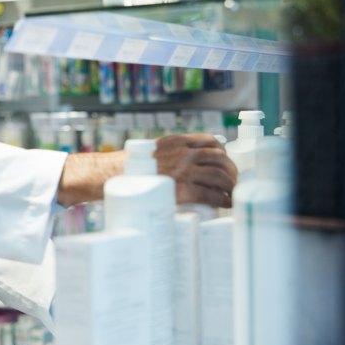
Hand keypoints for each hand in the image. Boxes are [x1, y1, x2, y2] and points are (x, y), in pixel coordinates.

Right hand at [55, 133, 237, 207]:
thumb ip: (168, 154)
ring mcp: (183, 172)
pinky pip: (210, 194)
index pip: (209, 141)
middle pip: (219, 159)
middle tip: (233, 181)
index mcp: (175, 142)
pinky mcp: (181, 190)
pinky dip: (222, 199)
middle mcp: (182, 154)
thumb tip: (184, 164)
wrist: (111, 177)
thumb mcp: (151, 151)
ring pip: (218, 176)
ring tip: (232, 193)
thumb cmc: (128, 168)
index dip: (223, 152)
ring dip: (230, 185)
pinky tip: (226, 203)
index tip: (226, 161)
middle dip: (231, 170)